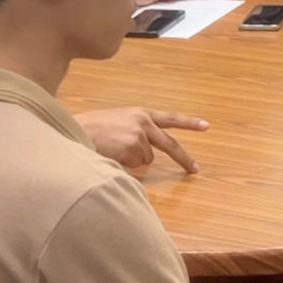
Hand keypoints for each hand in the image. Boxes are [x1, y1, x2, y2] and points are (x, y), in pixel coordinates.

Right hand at [74, 107, 207, 173]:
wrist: (75, 130)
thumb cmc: (90, 129)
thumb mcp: (116, 122)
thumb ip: (134, 131)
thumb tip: (146, 154)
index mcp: (139, 113)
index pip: (170, 117)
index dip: (189, 122)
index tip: (206, 126)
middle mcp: (143, 122)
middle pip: (169, 144)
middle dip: (183, 159)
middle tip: (195, 169)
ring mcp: (139, 134)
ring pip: (146, 160)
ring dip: (131, 160)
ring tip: (112, 150)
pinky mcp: (133, 147)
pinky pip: (135, 166)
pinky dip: (124, 165)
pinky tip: (111, 154)